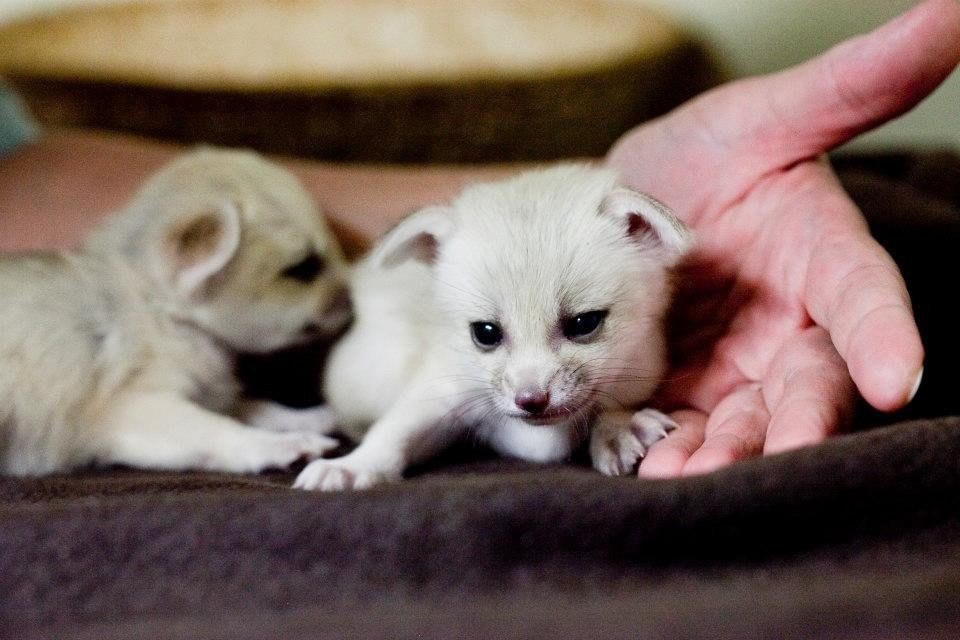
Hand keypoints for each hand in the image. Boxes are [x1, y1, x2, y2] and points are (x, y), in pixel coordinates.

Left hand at [606, 0, 959, 476]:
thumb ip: (847, 86)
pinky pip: (683, 427)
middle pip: (814, 383)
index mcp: (825, 264)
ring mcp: (738, 367)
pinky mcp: (684, 391)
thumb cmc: (706, 158)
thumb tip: (949, 11)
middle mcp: (792, 327)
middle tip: (781, 447)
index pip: (868, 300)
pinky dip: (667, 449)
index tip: (903, 376)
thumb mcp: (764, 120)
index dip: (887, 335)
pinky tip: (645, 470)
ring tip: (690, 475)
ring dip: (727, 452)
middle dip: (800, 421)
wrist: (621, 207)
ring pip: (749, 420)